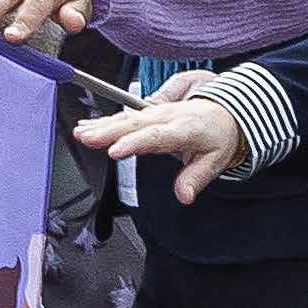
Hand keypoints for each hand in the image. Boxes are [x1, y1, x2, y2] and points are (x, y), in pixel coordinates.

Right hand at [76, 82, 248, 205]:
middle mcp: (168, 117)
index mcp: (185, 128)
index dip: (134, 142)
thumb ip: (196, 178)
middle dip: (108, 131)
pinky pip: (125, 116)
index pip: (156, 136)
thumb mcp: (216, 161)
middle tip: (87, 139)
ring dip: (102, 125)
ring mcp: (157, 112)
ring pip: (126, 118)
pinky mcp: (150, 112)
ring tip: (81, 133)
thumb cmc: (219, 136)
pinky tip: (87, 126)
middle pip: (135, 124)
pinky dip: (105, 121)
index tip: (115, 151)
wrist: (226, 112)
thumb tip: (184, 196)